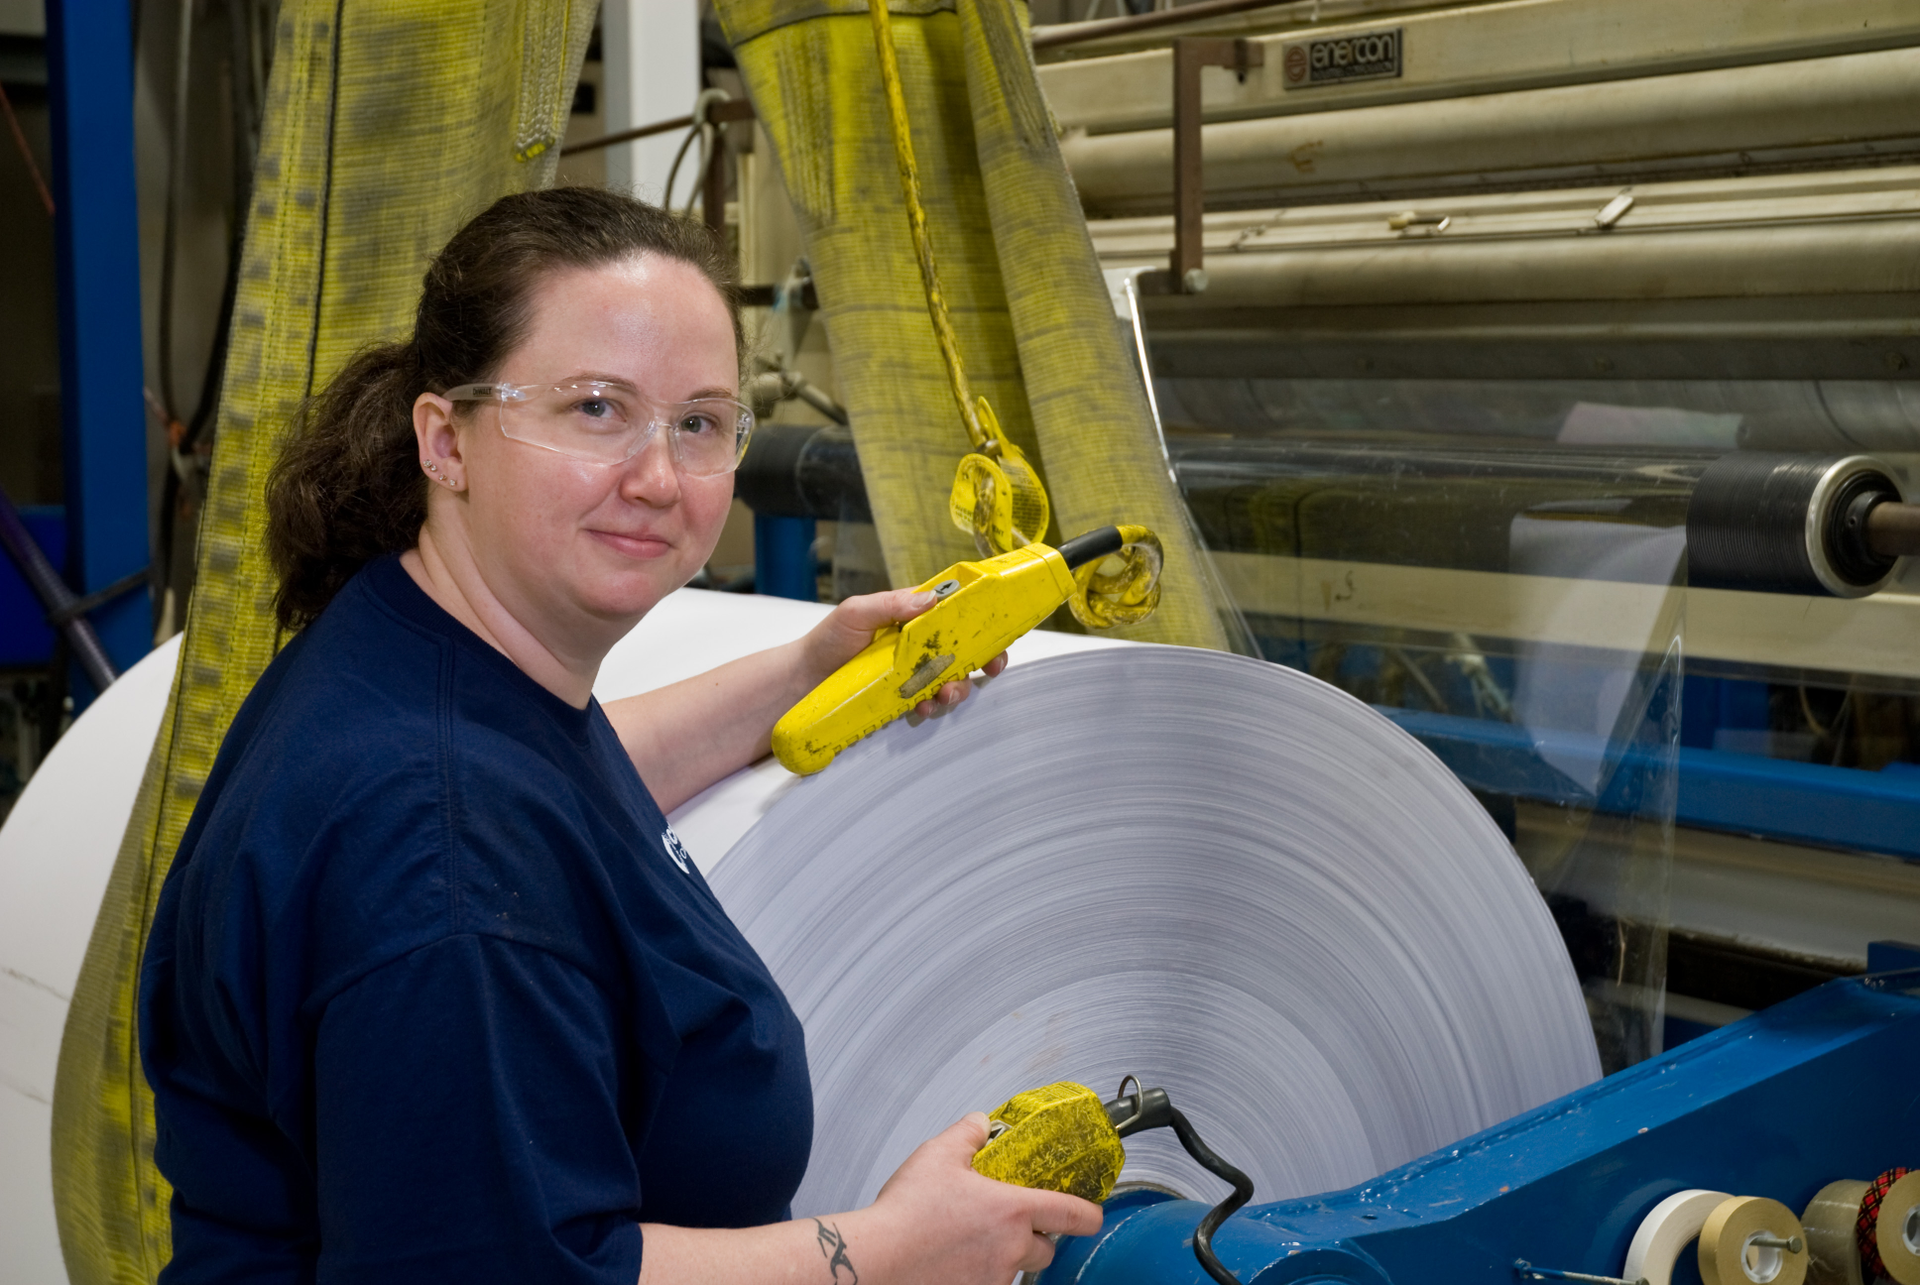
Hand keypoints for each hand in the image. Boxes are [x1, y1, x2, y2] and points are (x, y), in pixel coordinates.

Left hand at [797, 589, 1008, 716]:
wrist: (803, 681)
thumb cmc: (828, 640)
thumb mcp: (857, 612)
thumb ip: (891, 604)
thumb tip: (930, 599)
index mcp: (913, 617)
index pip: (955, 613)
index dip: (981, 622)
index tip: (996, 633)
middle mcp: (918, 644)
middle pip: (964, 649)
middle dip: (983, 660)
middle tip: (990, 668)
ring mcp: (913, 672)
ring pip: (951, 679)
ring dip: (957, 688)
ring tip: (945, 693)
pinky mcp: (904, 697)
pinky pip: (929, 702)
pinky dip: (933, 706)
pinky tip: (923, 708)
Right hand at [851, 1114, 1105, 1282]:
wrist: (875, 1260)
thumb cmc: (906, 1213)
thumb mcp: (938, 1155)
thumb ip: (969, 1133)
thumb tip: (981, 1124)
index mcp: (1013, 1211)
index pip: (1073, 1215)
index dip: (1088, 1214)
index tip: (1090, 1213)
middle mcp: (1011, 1250)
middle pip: (1046, 1249)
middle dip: (1034, 1238)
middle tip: (1008, 1224)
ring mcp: (993, 1280)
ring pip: (1014, 1269)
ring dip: (1003, 1257)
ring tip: (970, 1241)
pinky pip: (989, 1284)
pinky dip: (979, 1273)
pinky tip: (954, 1260)